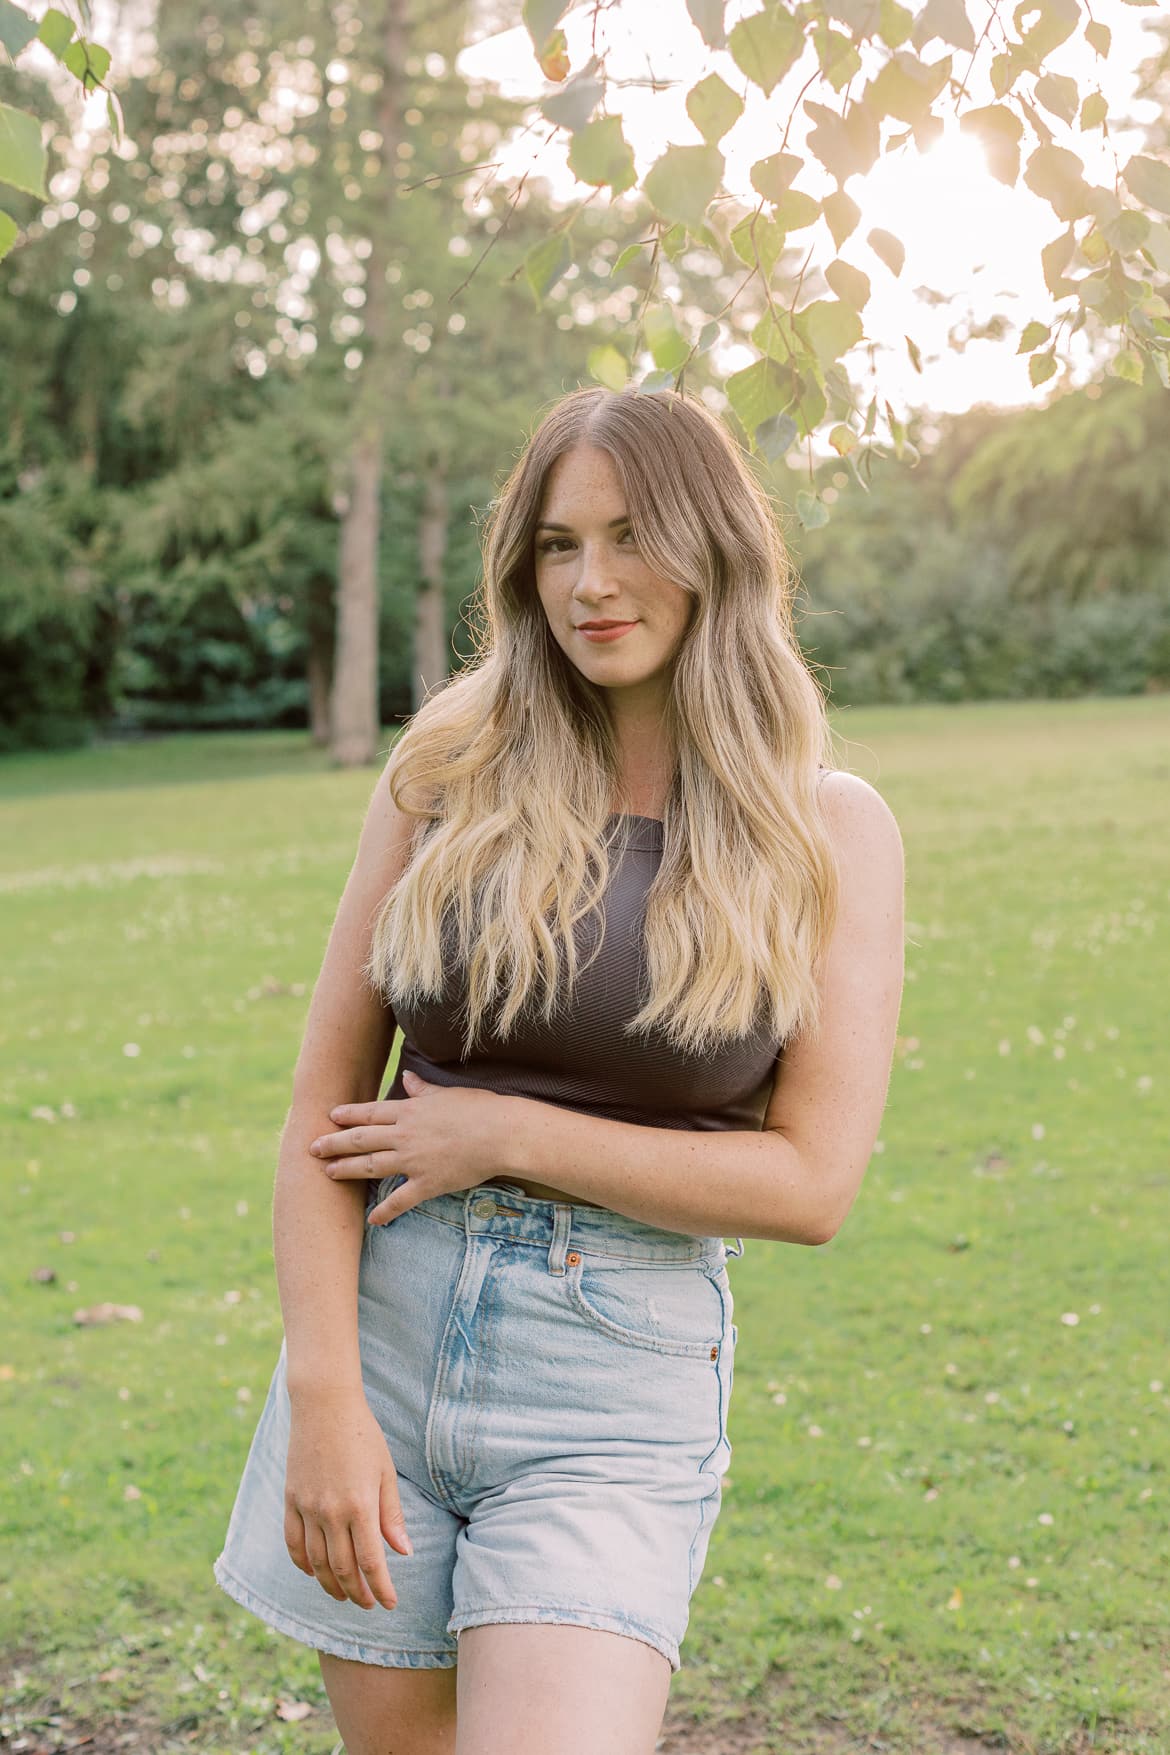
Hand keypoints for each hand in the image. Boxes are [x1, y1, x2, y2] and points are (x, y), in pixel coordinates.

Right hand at [284, 1386, 411, 1610]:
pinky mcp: (290, 1500)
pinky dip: (303, 1564)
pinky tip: (314, 1573)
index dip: (381, 1588)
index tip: (390, 1604)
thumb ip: (391, 1515)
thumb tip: (403, 1553)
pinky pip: (293, 1543)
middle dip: (357, 1593)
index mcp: (360, 1505)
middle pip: (342, 1569)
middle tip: (368, 1604)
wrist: (324, 1405)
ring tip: (344, 1596)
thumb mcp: (385, 1472)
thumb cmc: (363, 1435)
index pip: (371, 1562)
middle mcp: (331, 1512)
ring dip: (330, 1585)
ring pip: (317, 1563)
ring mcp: (307, 1508)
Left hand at [309, 1069, 517, 1223]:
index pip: (371, 1113)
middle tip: (312, 1148)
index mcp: (410, 1111)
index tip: (330, 1116)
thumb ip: (423, 1089)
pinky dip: (384, 1211)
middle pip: (361, 1140)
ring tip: (328, 1173)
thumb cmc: (479, 1108)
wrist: (500, 1134)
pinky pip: (400, 1200)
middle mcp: (405, 1135)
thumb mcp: (447, 1093)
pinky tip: (371, 1219)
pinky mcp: (427, 1183)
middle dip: (334, 1143)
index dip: (348, 1115)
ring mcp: (413, 1161)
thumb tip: (409, 1077)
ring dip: (347, 1170)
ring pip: (371, 1166)